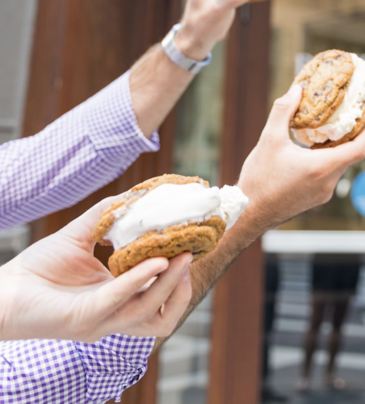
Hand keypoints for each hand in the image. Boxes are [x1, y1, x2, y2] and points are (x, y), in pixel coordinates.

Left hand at [0, 198, 191, 342]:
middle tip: (192, 253)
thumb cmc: (38, 269)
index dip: (181, 278)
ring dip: (170, 285)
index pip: (160, 299)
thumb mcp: (81, 236)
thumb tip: (136, 193)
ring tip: (181, 257)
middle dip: (183, 287)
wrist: (0, 291)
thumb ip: (108, 217)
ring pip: (150, 313)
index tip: (195, 247)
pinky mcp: (84, 319)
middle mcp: (114, 317)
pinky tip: (154, 261)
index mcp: (118, 302)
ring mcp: (101, 322)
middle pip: (164, 316)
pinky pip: (120, 300)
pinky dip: (140, 280)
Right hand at [237, 84, 364, 234]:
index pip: (359, 148)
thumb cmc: (259, 179)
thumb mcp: (270, 139)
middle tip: (349, 115)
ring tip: (330, 128)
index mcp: (322, 167)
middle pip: (351, 155)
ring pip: (340, 165)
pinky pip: (330, 175)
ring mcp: (324, 193)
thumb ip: (284, 110)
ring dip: (338, 147)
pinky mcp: (316, 199)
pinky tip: (314, 149)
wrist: (248, 214)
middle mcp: (328, 182)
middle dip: (353, 134)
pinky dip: (328, 159)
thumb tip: (296, 89)